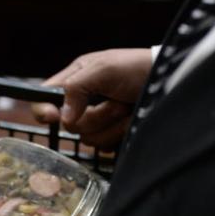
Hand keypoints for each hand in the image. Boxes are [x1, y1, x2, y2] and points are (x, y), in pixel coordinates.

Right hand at [31, 48, 152, 148]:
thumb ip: (76, 88)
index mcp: (76, 80)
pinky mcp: (114, 135)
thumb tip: (62, 117)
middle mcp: (84, 102)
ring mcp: (100, 121)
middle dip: (96, 116)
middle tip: (117, 101)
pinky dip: (121, 135)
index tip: (53, 117)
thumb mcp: (103, 69)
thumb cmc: (136, 68)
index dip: (44, 110)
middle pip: (71, 125)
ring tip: (128, 108)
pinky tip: (132, 121)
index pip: (45, 99)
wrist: (170, 82)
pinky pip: (105, 147)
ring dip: (112, 125)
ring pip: (89, 139)